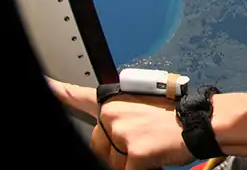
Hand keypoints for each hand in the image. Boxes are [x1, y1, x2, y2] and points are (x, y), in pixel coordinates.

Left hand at [46, 75, 192, 169]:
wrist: (202, 122)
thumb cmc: (178, 116)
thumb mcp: (145, 109)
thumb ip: (123, 119)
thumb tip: (114, 137)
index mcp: (116, 102)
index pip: (79, 97)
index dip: (59, 92)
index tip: (45, 84)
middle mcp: (114, 115)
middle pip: (98, 146)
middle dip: (116, 152)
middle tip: (142, 143)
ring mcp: (122, 134)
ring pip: (112, 162)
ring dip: (129, 163)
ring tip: (151, 148)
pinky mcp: (133, 153)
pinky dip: (142, 169)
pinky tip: (155, 158)